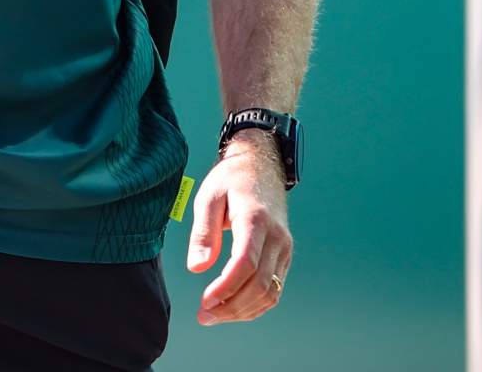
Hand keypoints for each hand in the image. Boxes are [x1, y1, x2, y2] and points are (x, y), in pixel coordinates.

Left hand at [186, 134, 292, 325]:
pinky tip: (233, 308)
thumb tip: (197, 267)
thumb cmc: (232, 180)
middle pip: (259, 284)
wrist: (262, 165)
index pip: (245, 263)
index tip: (204, 302)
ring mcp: (284, 247)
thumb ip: (203, 233)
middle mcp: (276, 236)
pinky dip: (255, 305)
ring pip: (270, 292)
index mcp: (255, 219)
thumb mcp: (209, 197)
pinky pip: (274, 288)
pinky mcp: (284, 254)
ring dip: (242, 311)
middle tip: (203, 315)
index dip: (225, 288)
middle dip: (230, 307)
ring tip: (215, 314)